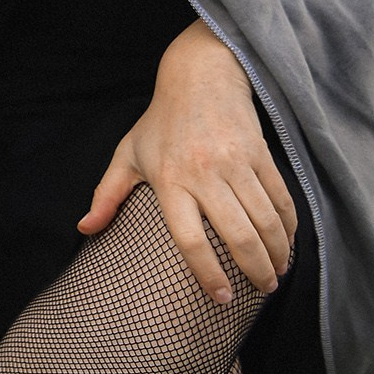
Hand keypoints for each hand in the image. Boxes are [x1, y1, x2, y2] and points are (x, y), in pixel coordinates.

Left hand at [81, 21, 296, 305]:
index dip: (207, 272)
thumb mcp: (128, 154)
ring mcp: (234, 162)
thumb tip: (84, 229)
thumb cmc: (160, 121)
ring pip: (265, 221)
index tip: (221, 297)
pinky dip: (289, 227)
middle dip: (255, 271)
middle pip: (237, 236)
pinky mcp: (260, 153)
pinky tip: (287, 244)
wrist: (199, 75)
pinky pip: (281, 199)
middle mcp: (202, 172)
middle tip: (262, 291)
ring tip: (276, 274)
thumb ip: (107, 195)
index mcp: (168, 179)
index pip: (189, 238)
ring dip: (277, 255)